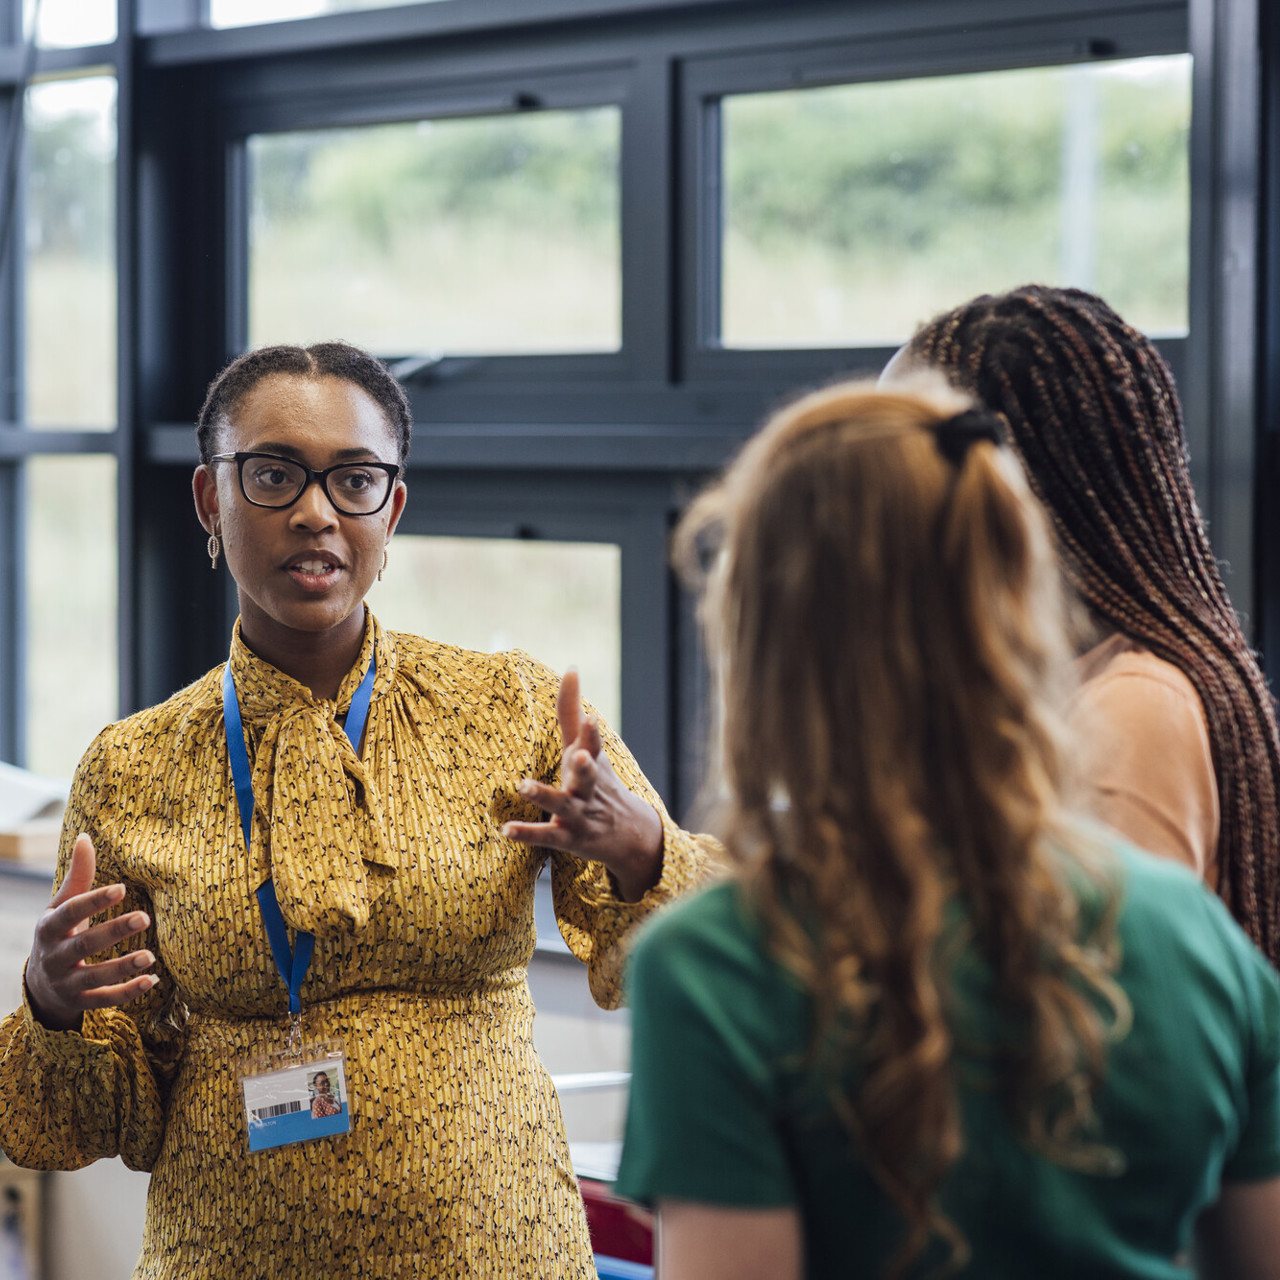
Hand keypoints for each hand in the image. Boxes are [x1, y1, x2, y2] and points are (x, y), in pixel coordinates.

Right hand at [26, 833, 156, 1032]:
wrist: (41, 984)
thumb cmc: (60, 933)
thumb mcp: (62, 906)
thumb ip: (78, 876)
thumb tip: (85, 837)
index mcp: (49, 928)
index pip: (71, 912)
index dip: (94, 901)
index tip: (122, 888)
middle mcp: (54, 957)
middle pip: (83, 945)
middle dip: (113, 932)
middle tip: (145, 917)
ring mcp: (66, 982)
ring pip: (94, 977)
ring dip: (123, 967)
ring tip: (151, 956)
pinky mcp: (80, 1002)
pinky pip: (103, 1000)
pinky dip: (127, 993)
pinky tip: (153, 980)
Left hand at [501, 670, 663, 901]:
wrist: (629, 835)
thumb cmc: (599, 782)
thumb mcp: (587, 748)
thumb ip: (572, 711)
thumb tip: (570, 668)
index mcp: (592, 763)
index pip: (595, 744)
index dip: (591, 731)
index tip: (590, 716)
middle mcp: (589, 788)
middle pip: (589, 776)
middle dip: (586, 766)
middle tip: (580, 755)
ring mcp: (579, 815)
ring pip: (563, 806)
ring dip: (544, 796)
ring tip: (523, 785)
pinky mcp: (568, 838)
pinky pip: (546, 836)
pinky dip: (527, 833)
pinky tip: (506, 829)